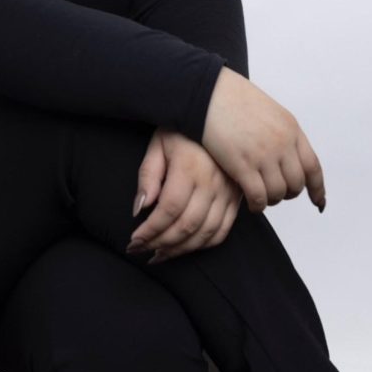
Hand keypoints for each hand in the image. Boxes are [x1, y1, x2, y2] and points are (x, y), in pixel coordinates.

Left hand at [126, 126, 243, 261]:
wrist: (216, 116)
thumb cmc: (182, 130)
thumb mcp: (158, 144)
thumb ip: (148, 175)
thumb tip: (140, 208)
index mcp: (190, 168)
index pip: (168, 209)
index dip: (150, 230)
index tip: (134, 241)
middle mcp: (212, 183)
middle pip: (187, 225)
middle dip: (161, 244)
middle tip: (142, 251)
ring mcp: (228, 192)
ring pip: (205, 233)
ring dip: (180, 250)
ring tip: (159, 254)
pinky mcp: (237, 199)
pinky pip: (223, 231)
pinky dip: (203, 245)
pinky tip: (185, 247)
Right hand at [201, 67, 326, 213]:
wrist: (208, 93)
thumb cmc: (233, 99)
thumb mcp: (270, 111)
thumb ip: (282, 134)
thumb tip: (288, 158)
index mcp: (291, 129)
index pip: (313, 167)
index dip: (317, 189)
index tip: (318, 202)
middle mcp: (282, 144)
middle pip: (296, 184)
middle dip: (288, 193)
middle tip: (275, 193)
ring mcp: (263, 155)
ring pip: (278, 193)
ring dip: (271, 200)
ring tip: (260, 197)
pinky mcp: (243, 165)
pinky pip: (259, 196)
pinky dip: (257, 204)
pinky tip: (251, 203)